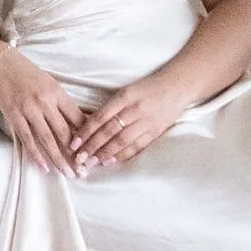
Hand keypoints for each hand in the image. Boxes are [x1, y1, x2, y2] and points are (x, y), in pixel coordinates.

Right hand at [0, 47, 88, 175]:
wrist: (1, 63)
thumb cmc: (28, 74)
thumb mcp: (50, 83)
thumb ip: (62, 103)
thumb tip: (78, 124)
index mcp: (57, 93)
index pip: (77, 118)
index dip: (85, 137)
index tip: (91, 152)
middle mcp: (45, 102)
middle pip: (64, 133)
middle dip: (75, 154)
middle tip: (83, 171)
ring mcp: (29, 110)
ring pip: (47, 139)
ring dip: (58, 158)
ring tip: (67, 173)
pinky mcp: (14, 115)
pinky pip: (27, 138)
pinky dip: (35, 154)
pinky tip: (43, 167)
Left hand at [70, 69, 191, 174]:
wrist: (177, 87)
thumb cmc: (148, 87)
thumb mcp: (127, 90)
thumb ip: (111, 106)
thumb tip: (89, 125)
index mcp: (125, 96)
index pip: (100, 117)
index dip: (86, 131)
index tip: (74, 143)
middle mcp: (134, 110)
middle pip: (109, 131)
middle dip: (92, 146)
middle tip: (79, 158)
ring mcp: (146, 122)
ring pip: (121, 141)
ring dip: (105, 154)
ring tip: (92, 163)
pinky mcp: (155, 132)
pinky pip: (136, 146)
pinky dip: (122, 155)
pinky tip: (111, 161)